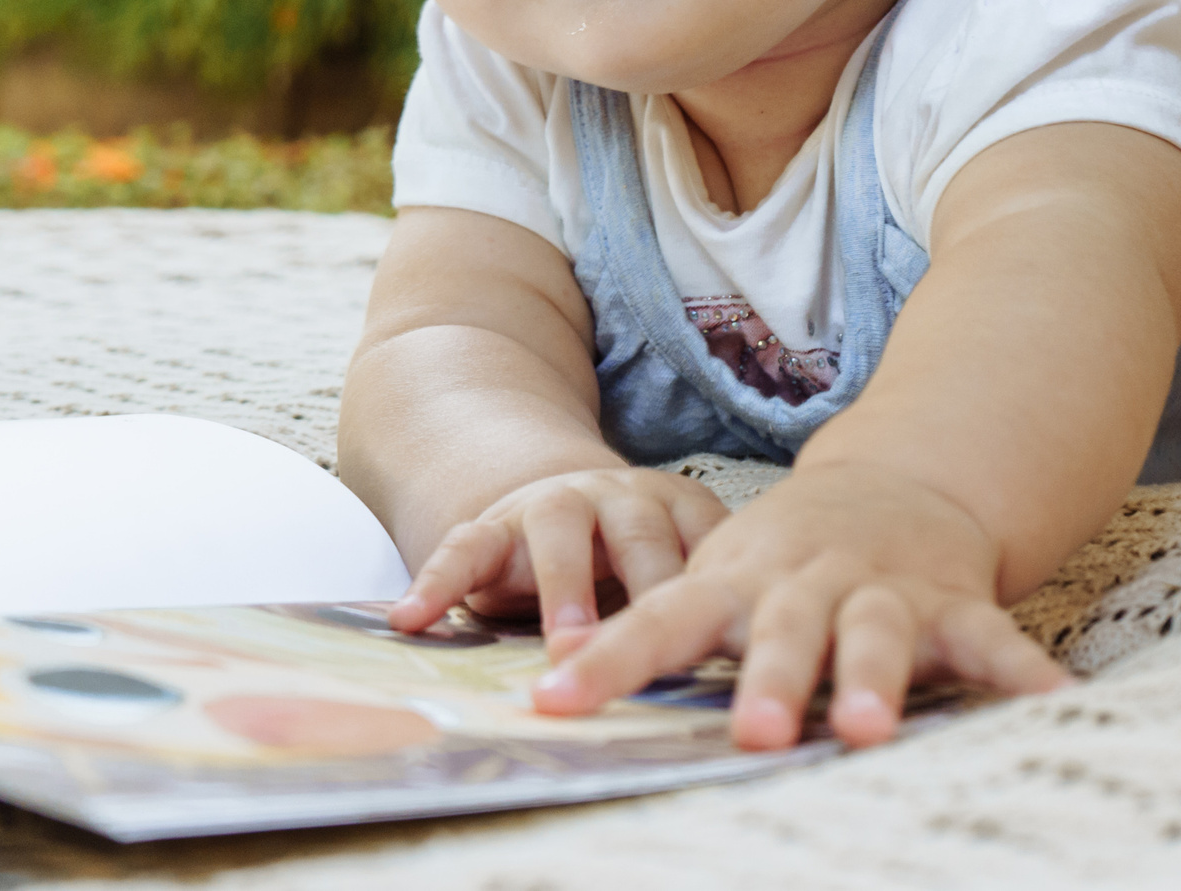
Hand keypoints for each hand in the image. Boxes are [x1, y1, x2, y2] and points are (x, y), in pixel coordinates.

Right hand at [387, 467, 728, 656]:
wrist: (555, 499)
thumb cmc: (631, 557)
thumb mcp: (677, 568)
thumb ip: (707, 608)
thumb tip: (768, 685)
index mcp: (676, 508)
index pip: (703, 542)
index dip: (719, 587)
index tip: (738, 642)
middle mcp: (619, 497)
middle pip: (640, 534)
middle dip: (647, 587)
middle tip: (660, 646)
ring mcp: (552, 505)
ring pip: (559, 532)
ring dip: (566, 588)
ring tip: (567, 646)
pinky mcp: (491, 526)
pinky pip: (463, 547)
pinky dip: (439, 582)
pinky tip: (412, 619)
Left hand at [529, 463, 1066, 751]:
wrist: (895, 482)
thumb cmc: (783, 560)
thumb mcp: (717, 582)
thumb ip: (658, 636)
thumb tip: (557, 686)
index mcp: (734, 584)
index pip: (660, 622)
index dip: (609, 661)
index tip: (554, 702)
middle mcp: (805, 586)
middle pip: (783, 631)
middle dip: (772, 681)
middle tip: (757, 734)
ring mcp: (882, 592)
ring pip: (877, 633)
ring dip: (875, 679)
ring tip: (871, 730)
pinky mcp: (952, 603)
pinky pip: (991, 639)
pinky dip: (1021, 673)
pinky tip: (1054, 708)